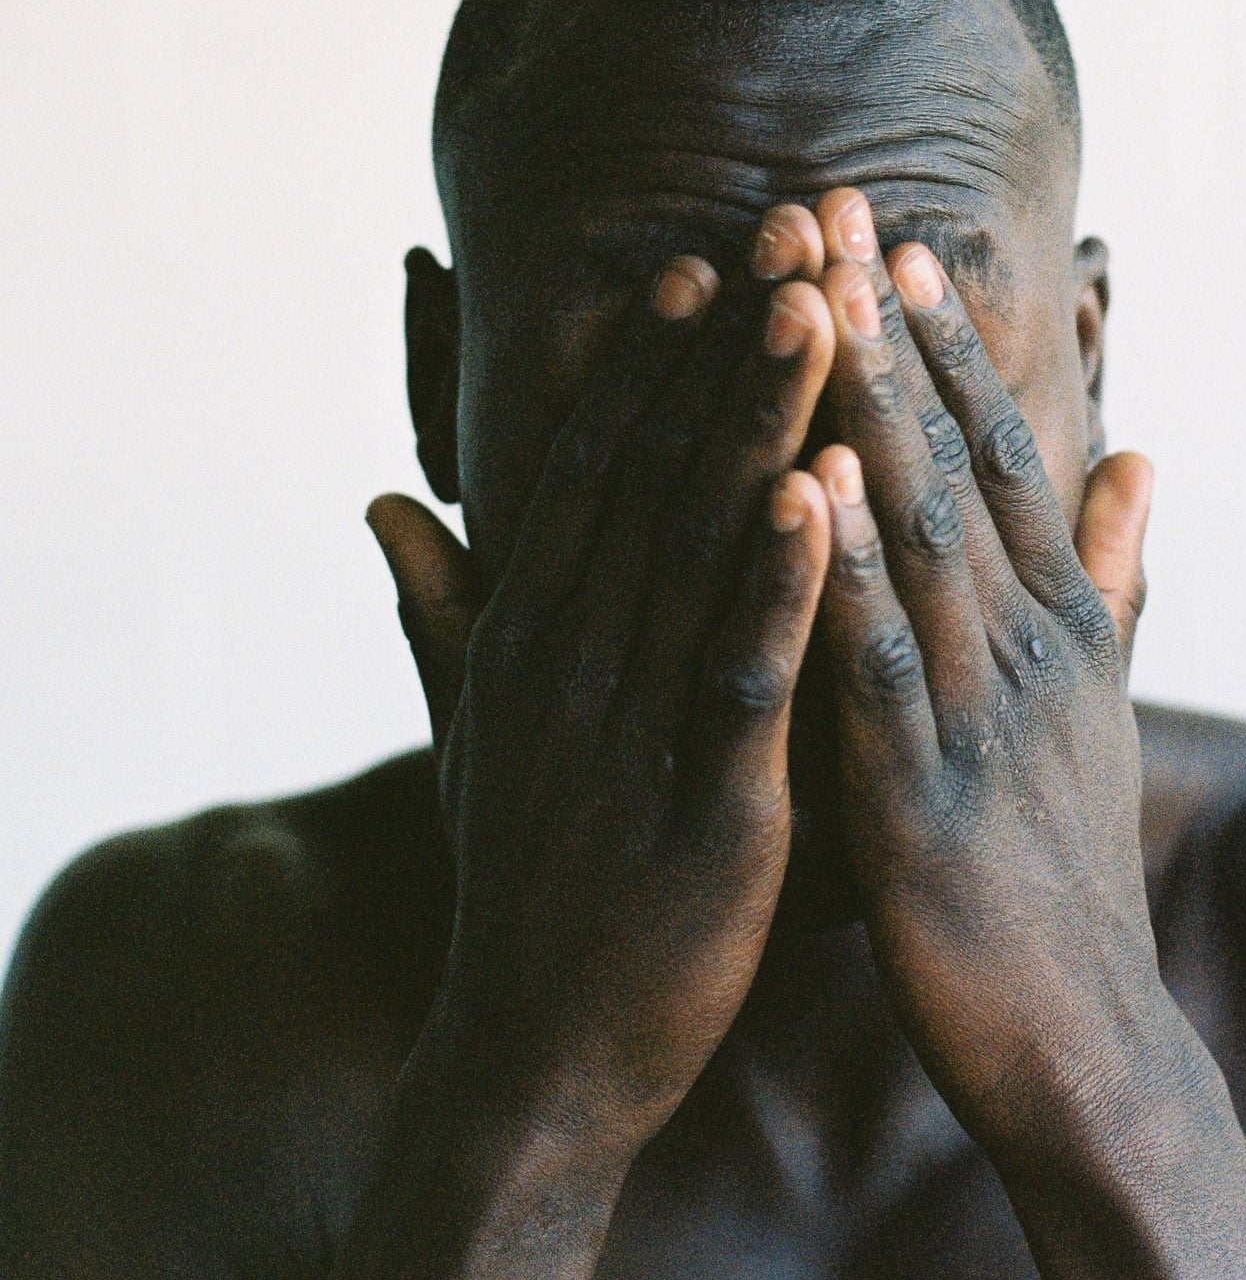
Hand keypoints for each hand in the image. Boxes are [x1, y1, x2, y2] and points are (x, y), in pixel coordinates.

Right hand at [366, 217, 834, 1164]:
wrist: (540, 1053)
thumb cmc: (530, 879)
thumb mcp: (476, 730)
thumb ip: (441, 607)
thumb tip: (385, 500)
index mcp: (533, 632)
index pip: (594, 466)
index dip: (651, 362)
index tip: (707, 260)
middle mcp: (571, 655)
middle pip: (654, 471)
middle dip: (727, 346)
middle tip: (794, 227)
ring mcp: (628, 722)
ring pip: (698, 544)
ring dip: (758, 421)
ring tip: (815, 307)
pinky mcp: (701, 801)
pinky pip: (742, 669)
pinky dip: (780, 575)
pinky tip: (826, 488)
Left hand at [808, 189, 1158, 1160]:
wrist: (1081, 1041)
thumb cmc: (1063, 867)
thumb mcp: (1098, 706)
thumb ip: (1107, 577)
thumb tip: (1142, 454)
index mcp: (1054, 624)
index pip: (997, 454)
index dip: (944, 346)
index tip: (889, 240)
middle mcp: (1027, 646)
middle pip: (954, 461)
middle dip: (889, 332)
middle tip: (836, 207)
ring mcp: (980, 716)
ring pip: (920, 534)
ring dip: (868, 407)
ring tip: (817, 292)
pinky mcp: (925, 799)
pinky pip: (878, 662)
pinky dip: (846, 564)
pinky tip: (807, 476)